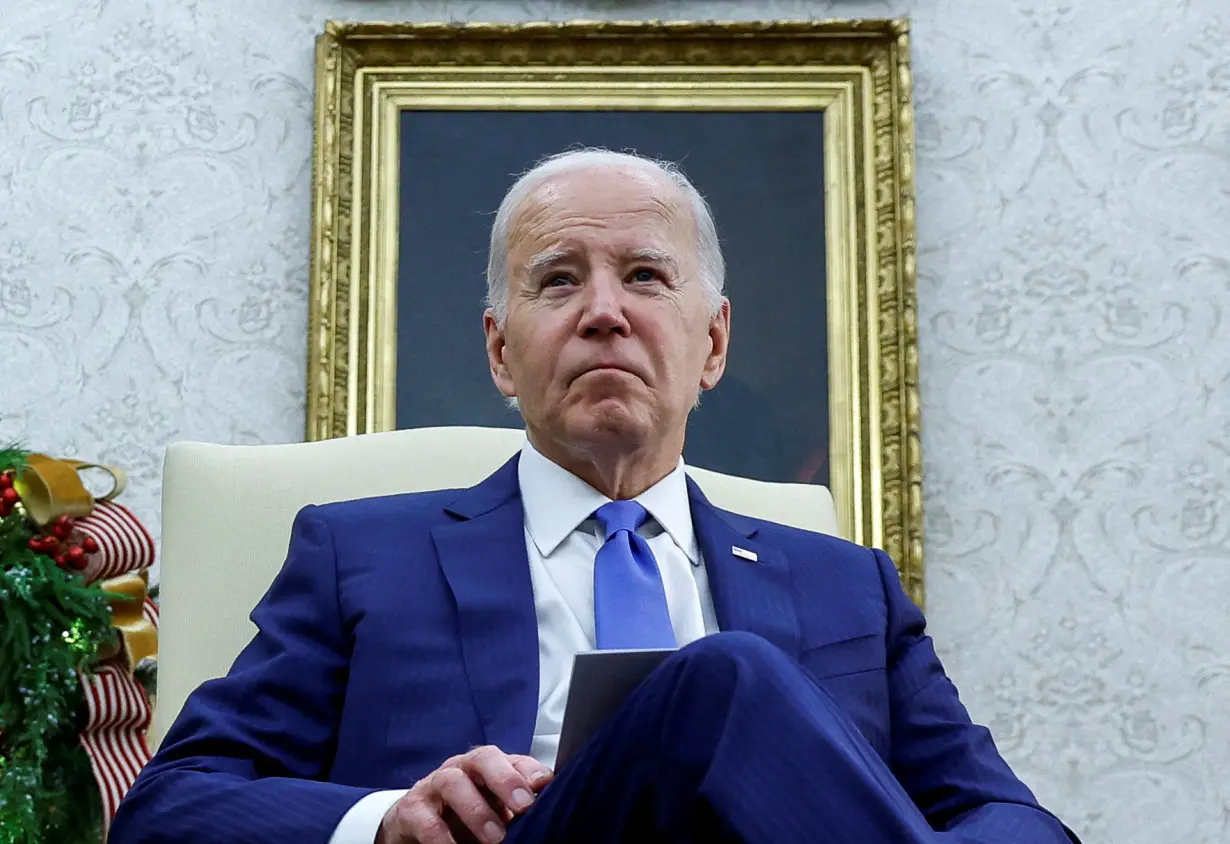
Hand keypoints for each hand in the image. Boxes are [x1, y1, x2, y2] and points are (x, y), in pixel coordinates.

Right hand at [377, 746, 553, 843]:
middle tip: (523, 806)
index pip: (512, 758)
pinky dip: (441, 837)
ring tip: (495, 838)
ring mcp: (433, 785)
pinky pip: (425, 819)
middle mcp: (461, 768)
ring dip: (476, 810)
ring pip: (452, 782)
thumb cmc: (464, 815)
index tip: (545, 784)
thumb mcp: (494, 809)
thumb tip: (551, 809)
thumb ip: (517, 806)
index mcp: (486, 767)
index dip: (529, 769)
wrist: (417, 827)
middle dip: (505, 779)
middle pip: (483, 758)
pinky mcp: (411, 809)